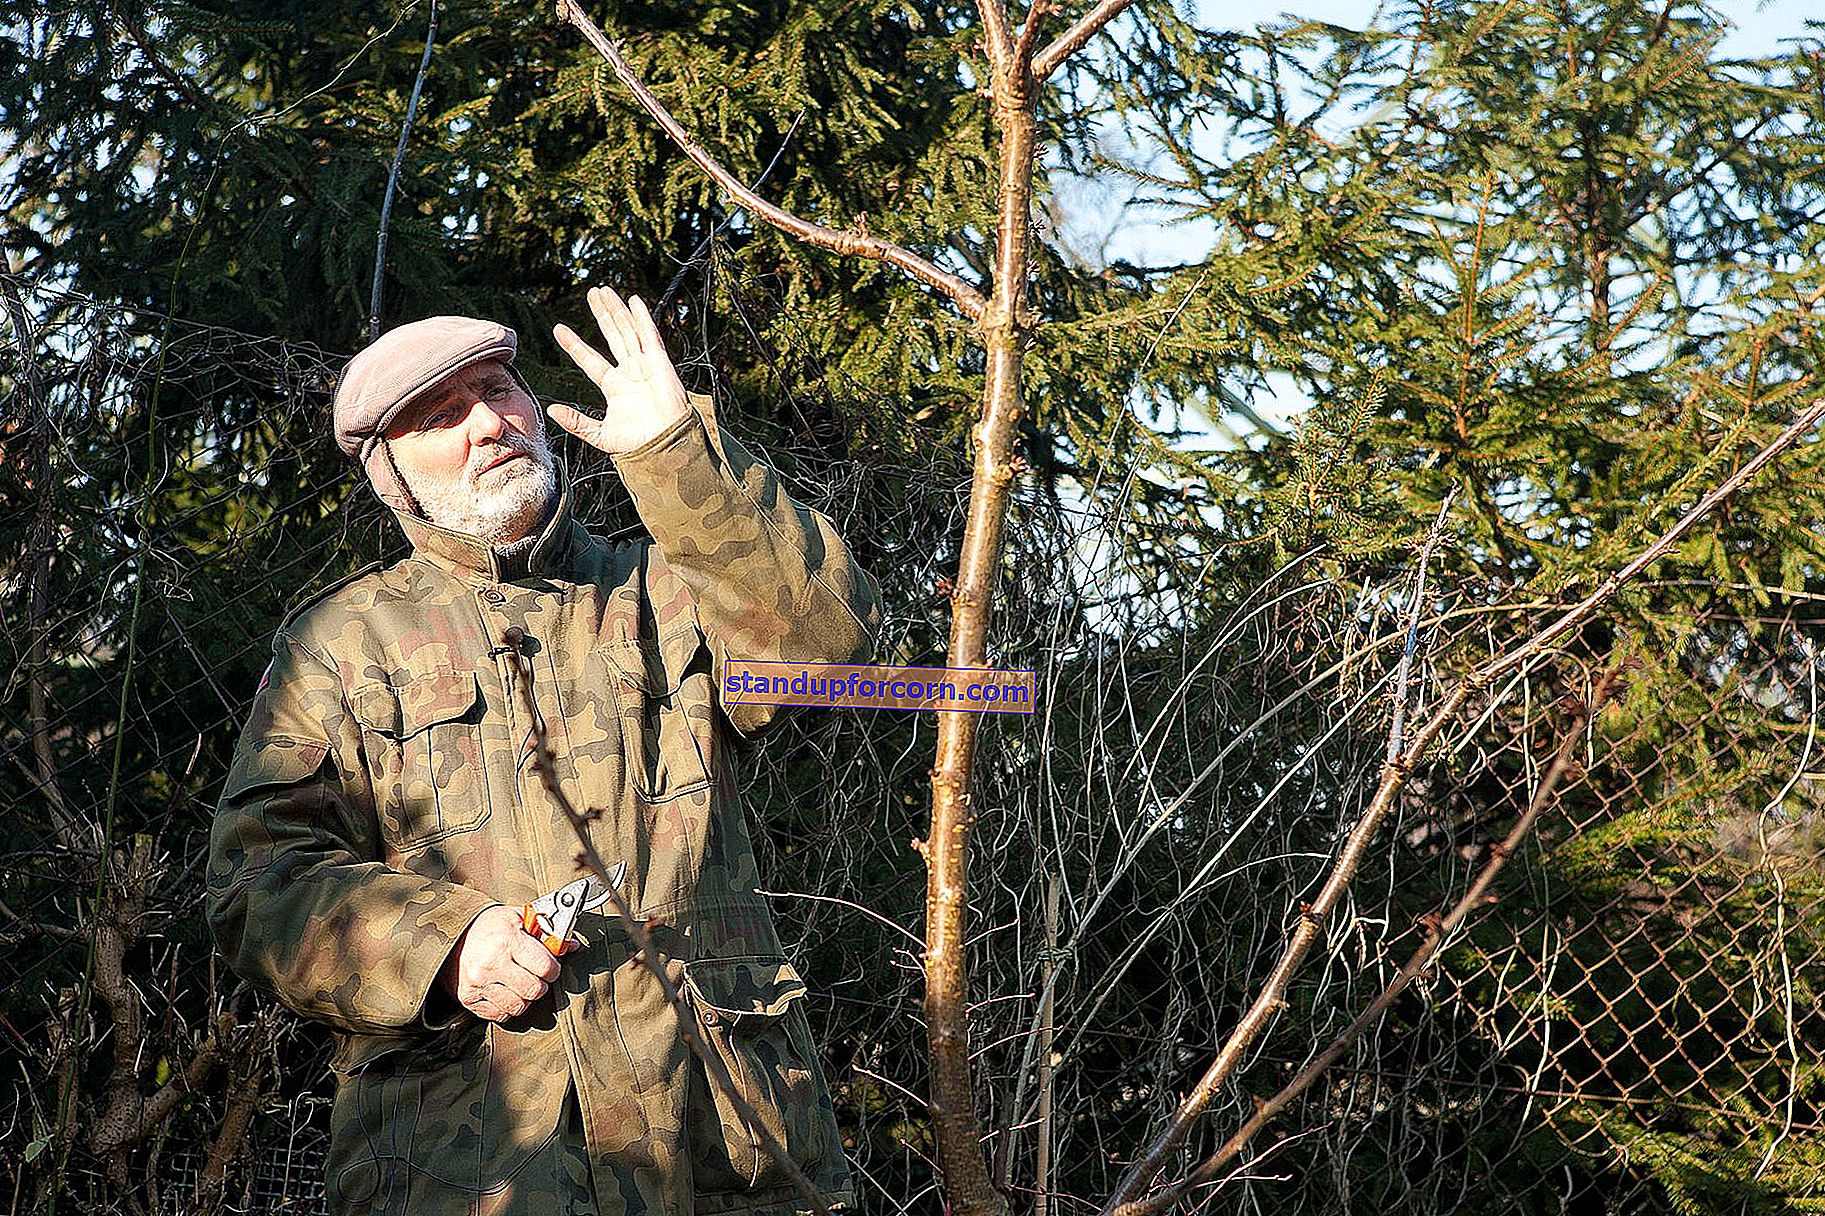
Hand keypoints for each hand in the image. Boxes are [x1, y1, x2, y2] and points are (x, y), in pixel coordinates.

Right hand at [439, 904, 562, 1022]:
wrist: (453, 935)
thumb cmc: (490, 926)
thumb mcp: (519, 918)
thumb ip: (547, 930)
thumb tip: (572, 946)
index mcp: (507, 941)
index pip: (546, 968)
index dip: (553, 969)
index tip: (550, 965)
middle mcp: (491, 964)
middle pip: (534, 991)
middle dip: (541, 985)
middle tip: (536, 976)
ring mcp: (478, 984)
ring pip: (519, 1007)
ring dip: (525, 998)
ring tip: (521, 984)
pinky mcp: (469, 998)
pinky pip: (500, 1015)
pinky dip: (507, 1007)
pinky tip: (506, 991)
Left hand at [550, 285, 691, 454]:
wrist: (665, 444)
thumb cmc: (639, 442)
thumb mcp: (600, 434)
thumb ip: (576, 422)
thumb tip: (551, 410)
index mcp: (614, 387)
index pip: (590, 360)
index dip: (575, 344)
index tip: (559, 329)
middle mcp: (629, 372)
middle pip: (612, 336)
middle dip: (601, 314)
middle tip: (591, 294)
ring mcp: (645, 364)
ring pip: (627, 330)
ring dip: (615, 310)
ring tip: (603, 291)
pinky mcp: (659, 362)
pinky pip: (649, 335)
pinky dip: (642, 318)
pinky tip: (633, 301)